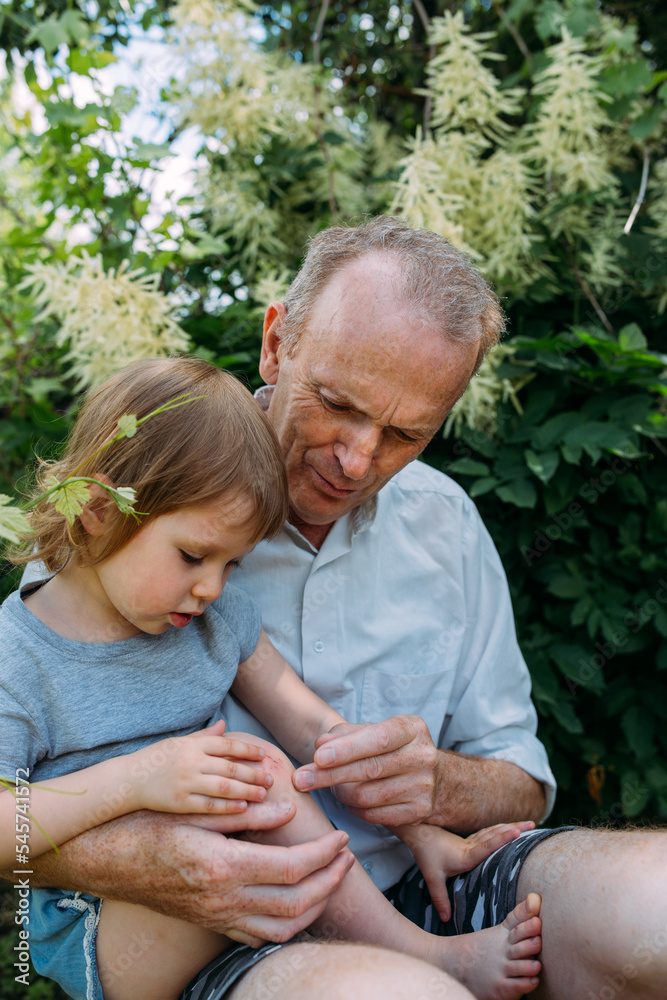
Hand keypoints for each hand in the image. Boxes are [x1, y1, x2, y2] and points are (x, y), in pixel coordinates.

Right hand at [32, 808, 353, 946]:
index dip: (324, 855)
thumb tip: (288, 806)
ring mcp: (216, 917)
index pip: (292, 869)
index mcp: (222, 867)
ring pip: (282, 929)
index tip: (342, 838)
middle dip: (330, 881)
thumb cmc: (146, 825)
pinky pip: (258, 937)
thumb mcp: (194, 810)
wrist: (105, 859)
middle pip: (296, 903)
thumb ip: (245, 812)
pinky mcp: (210, 923)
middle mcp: (222, 899)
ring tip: (330, 879)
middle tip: (346, 857)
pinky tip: (297, 902)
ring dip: (315, 907)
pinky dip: (288, 925)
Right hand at [131, 720, 273, 814]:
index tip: (264, 755)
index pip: (227, 745)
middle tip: (271, 779)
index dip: (248, 750)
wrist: (128, 780)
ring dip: (246, 791)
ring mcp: (185, 783)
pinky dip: (227, 806)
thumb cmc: (156, 759)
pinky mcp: (180, 803)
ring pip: (223, 787)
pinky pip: (208, 805)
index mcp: (192, 745)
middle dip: (253, 774)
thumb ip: (204, 736)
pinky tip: (243, 807)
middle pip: (230, 768)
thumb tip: (224, 725)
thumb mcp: (179, 742)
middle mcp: (191, 762)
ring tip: (262, 794)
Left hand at [293, 716, 440, 825]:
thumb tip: (320, 743)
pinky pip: (374, 815)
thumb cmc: (393, 748)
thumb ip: (345, 734)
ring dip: (341, 793)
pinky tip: (350, 800)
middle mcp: (422, 756)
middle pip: (369, 769)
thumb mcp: (374, 731)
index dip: (347, 749)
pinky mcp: (419, 811)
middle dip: (330, 775)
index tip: (318, 756)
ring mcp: (423, 786)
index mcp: (411, 729)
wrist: (436, 777)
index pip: (377, 739)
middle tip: (300, 779)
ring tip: (333, 786)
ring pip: (367, 796)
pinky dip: (354, 809)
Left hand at [397, 821, 535, 921]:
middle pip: (495, 834)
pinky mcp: (470, 839)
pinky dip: (502, 830)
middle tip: (533, 824)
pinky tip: (510, 828)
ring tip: (528, 824)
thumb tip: (446, 919)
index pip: (486, 846)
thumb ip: (440, 898)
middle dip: (515, 828)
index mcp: (466, 855)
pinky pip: (490, 833)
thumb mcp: (432, 878)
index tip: (517, 831)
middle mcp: (471, 845)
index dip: (501, 839)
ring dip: (511, 826)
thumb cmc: (427, 855)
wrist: (419, 834)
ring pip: (494, 830)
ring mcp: (471, 840)